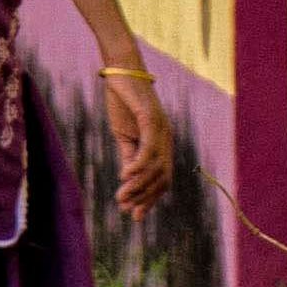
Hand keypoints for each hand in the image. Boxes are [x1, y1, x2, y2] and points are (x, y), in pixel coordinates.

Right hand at [101, 67, 172, 219]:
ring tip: (121, 197)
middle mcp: (166, 138)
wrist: (120, 72)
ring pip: (155, 167)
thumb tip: (129, 182)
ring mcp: (161, 129)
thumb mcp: (124, 135)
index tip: (135, 214)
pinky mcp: (151, 118)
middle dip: (145, 197)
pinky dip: (137, 165)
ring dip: (138, 185)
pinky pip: (148, 148)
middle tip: (127, 210)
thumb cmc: (122, 101)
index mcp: (162, 144)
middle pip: (161, 177)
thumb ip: (129, 157)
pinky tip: (124, 176)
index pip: (162, 179)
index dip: (150, 198)